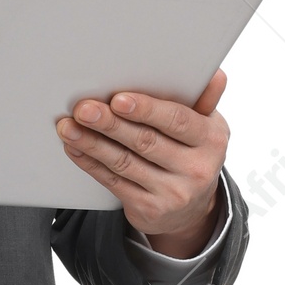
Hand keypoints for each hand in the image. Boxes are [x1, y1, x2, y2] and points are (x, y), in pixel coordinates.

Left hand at [56, 68, 228, 250]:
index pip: (176, 120)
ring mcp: (172, 193)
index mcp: (211, 140)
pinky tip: (76, 148)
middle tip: (84, 109)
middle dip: (110, 123)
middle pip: (145, 141)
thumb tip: (215, 74)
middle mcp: (195, 169)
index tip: (118, 99)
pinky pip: (113, 182)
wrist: (191, 209)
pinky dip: (90, 163)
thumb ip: (204, 100)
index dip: (146, 109)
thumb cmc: (193, 154)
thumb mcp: (206, 127)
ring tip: (69, 126)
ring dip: (92, 143)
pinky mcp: (148, 209)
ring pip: (124, 163)